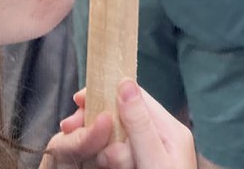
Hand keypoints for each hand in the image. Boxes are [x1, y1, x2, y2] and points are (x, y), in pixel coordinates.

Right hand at [42, 82, 194, 168]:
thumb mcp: (154, 159)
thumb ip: (140, 125)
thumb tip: (125, 83)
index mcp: (170, 129)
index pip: (137, 97)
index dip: (108, 92)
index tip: (79, 99)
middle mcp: (162, 138)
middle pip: (125, 118)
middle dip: (101, 125)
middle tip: (73, 130)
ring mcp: (151, 155)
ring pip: (119, 140)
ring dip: (104, 148)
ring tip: (100, 159)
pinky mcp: (140, 166)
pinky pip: (119, 156)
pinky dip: (107, 158)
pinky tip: (102, 162)